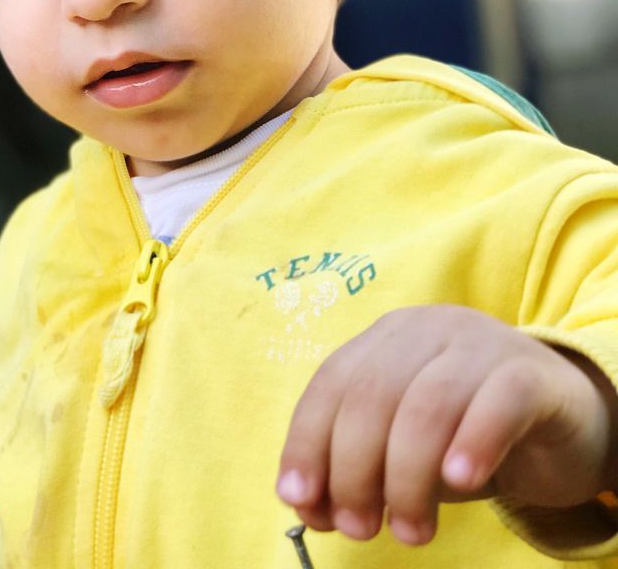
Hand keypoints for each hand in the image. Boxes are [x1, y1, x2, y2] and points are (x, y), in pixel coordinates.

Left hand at [277, 305, 617, 546]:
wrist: (563, 418)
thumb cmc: (467, 435)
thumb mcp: (405, 454)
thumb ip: (358, 472)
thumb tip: (310, 507)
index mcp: (386, 340)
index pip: (332, 382)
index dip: (308, 440)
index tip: (298, 497)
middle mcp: (427, 330)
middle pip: (373, 393)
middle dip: (354, 468)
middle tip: (359, 527)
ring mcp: (479, 345)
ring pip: (428, 402)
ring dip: (408, 475)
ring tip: (410, 531)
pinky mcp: (530, 375)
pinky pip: (497, 402)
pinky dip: (472, 443)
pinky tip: (460, 481)